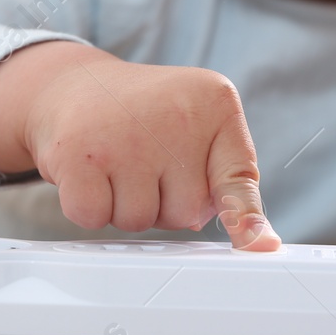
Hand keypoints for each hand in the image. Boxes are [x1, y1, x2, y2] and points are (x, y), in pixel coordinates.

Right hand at [0, 41, 280, 249]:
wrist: (75, 85)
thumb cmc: (146, 117)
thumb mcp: (200, 127)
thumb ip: (231, 182)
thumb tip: (259, 245)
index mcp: (215, 101)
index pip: (237, 178)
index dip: (243, 218)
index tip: (260, 249)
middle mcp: (174, 113)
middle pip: (186, 213)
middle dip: (163, 202)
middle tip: (143, 164)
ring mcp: (124, 134)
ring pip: (140, 220)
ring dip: (125, 206)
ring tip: (116, 164)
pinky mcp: (78, 154)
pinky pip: (94, 217)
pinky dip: (89, 207)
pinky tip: (90, 172)